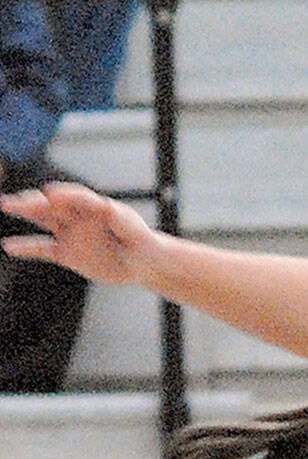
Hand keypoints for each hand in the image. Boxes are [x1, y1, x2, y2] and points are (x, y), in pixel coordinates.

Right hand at [0, 182, 155, 283]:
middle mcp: (80, 217)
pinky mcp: (67, 252)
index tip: (50, 194)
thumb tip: (108, 206)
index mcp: (97, 207)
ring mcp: (71, 233)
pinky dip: (27, 248)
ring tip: (6, 205)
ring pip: (44, 220)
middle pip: (54, 205)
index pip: (78, 197)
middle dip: (35, 201)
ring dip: (25, 213)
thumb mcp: (136, 232)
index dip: (65, 195)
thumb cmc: (142, 241)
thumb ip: (122, 220)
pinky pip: (43, 249)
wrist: (142, 263)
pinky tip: (8, 246)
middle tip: (16, 200)